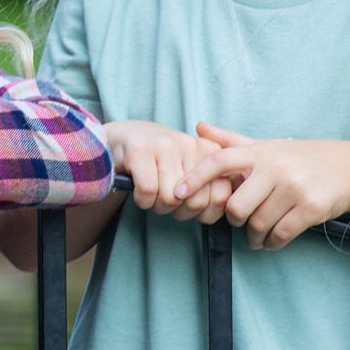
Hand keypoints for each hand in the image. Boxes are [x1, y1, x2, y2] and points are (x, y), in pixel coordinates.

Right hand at [104, 120, 232, 223]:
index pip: (220, 196)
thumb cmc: (162, 162)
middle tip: (169, 203)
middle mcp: (190, 144)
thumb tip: (224, 210)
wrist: (125, 137)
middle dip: (179, 211)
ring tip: (153, 196)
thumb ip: (210, 188)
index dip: (204, 212)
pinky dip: (142, 201)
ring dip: (158, 206)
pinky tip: (140, 193)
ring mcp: (165, 145)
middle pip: (195, 202)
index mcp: (209, 150)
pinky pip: (148, 192)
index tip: (190, 208)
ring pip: (170, 198)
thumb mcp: (191, 170)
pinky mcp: (140, 150)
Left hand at [176, 124, 349, 248]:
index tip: (177, 193)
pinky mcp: (311, 208)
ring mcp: (294, 188)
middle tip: (240, 221)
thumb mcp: (266, 145)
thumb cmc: (299, 158)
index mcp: (260, 152)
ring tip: (256, 235)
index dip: (196, 177)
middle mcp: (275, 168)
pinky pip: (280, 234)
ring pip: (257, 224)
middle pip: (236, 206)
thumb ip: (231, 140)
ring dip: (254, 236)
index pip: (219, 161)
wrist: (348, 168)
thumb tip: (199, 126)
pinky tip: (271, 240)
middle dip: (234, 220)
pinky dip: (272, 243)